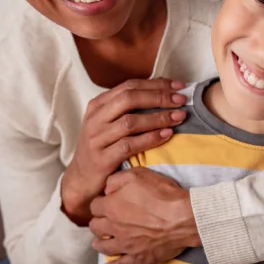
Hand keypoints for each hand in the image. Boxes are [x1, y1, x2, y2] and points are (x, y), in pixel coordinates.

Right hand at [60, 78, 187, 225]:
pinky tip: (167, 135)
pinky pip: (130, 145)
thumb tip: (164, 93)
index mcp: (98, 105)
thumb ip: (128, 109)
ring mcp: (97, 139)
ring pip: (130, 122)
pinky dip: (150, 139)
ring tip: (179, 117)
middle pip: (129, 99)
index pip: (129, 86)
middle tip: (181, 100)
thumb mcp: (109, 123)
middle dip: (158, 97)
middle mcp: (95, 119)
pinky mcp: (102, 159)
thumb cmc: (102, 148)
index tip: (179, 86)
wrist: (82, 179)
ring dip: (158, 118)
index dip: (155, 84)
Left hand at [89, 168, 200, 263]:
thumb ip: (116, 180)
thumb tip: (106, 189)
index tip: (106, 203)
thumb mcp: (138, 175)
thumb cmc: (162, 194)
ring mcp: (125, 245)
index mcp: (111, 207)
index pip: (94, 206)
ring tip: (101, 241)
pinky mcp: (137, 257)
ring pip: (103, 247)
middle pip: (96, 227)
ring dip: (100, 242)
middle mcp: (113, 227)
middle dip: (99, 222)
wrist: (184, 217)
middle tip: (104, 221)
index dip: (100, 203)